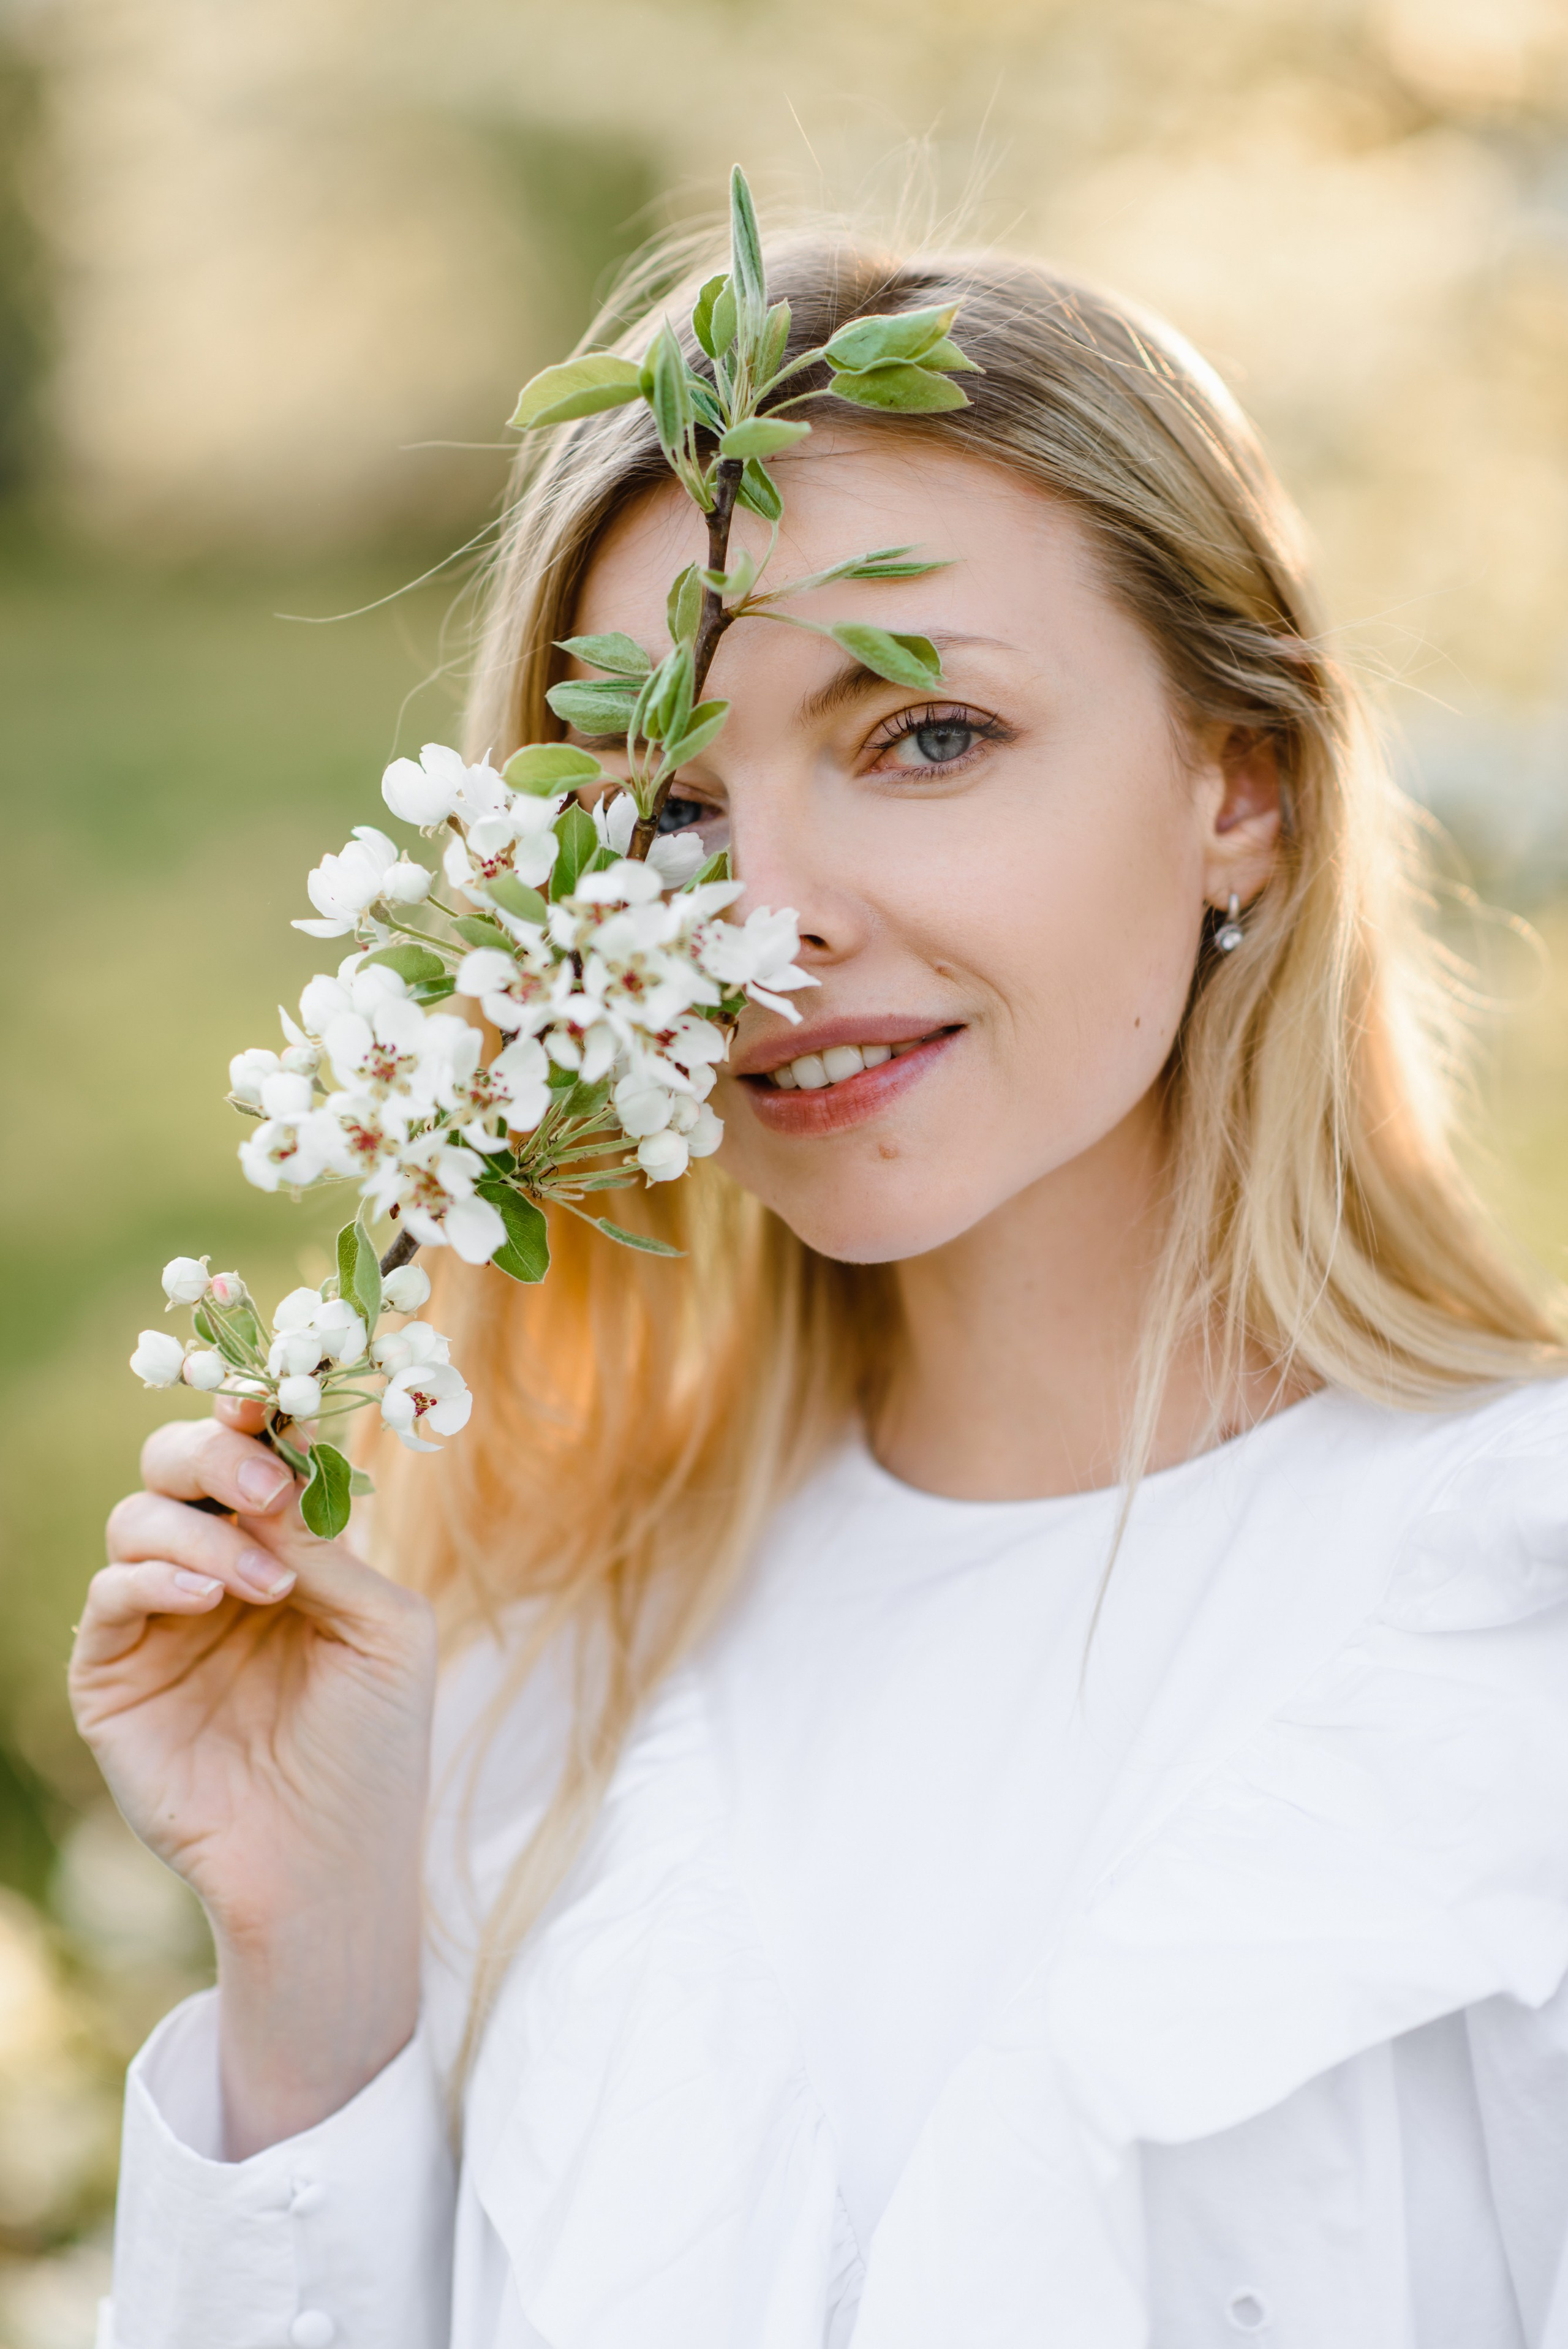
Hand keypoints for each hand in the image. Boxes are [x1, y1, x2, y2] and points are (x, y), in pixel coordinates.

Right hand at [70, 1395, 437, 2154]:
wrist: (331, 1862)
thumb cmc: (374, 1747)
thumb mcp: (384, 1629)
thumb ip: (330, 1546)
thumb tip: (275, 1473)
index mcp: (284, 1548)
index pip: (255, 1456)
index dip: (256, 1417)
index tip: (274, 1397)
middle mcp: (215, 1569)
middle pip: (177, 1463)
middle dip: (217, 1453)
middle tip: (266, 1482)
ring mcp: (159, 1620)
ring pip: (139, 1515)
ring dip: (204, 1529)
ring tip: (267, 1585)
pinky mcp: (115, 1675)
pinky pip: (110, 1592)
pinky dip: (156, 1574)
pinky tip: (208, 1593)